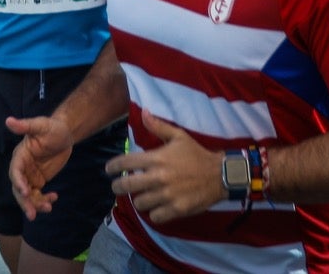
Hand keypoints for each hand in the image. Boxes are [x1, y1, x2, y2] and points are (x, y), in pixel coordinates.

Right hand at [7, 114, 75, 220]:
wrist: (65, 134)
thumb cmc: (52, 127)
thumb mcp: (41, 125)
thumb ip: (25, 125)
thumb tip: (9, 120)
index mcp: (20, 156)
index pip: (15, 172)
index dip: (19, 182)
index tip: (26, 192)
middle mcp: (23, 168)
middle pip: (19, 188)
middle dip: (25, 202)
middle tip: (32, 214)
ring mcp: (30, 176)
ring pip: (28, 195)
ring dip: (36, 204)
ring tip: (48, 208)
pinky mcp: (39, 180)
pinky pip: (38, 195)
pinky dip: (44, 200)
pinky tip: (54, 198)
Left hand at [105, 110, 223, 223]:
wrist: (219, 174)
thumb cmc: (196, 154)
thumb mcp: (178, 136)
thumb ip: (158, 126)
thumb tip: (143, 112)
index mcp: (157, 158)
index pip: (126, 162)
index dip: (113, 167)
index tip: (109, 170)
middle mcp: (158, 177)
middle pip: (126, 186)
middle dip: (118, 186)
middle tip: (118, 186)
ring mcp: (166, 195)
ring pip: (139, 203)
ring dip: (139, 199)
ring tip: (143, 195)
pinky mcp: (175, 209)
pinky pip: (154, 216)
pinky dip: (154, 212)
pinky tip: (157, 206)